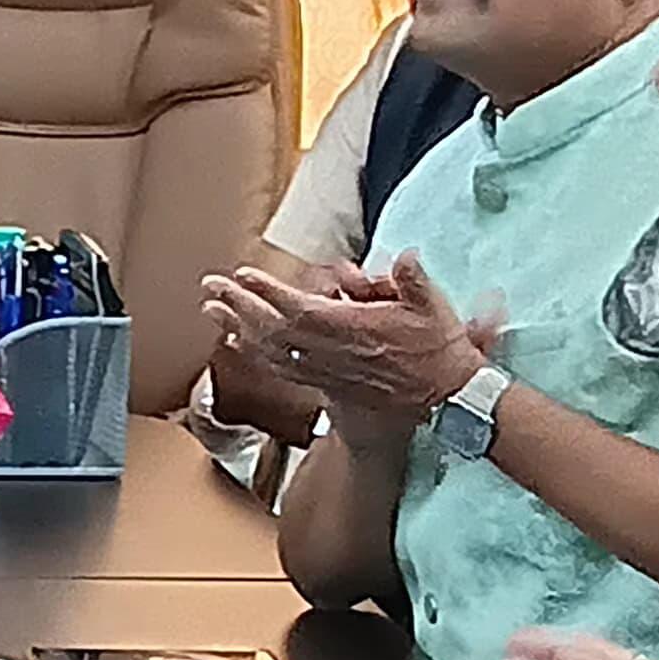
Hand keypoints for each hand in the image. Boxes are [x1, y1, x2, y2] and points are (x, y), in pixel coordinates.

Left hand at [206, 254, 493, 424]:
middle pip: (273, 329)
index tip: (242, 274)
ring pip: (272, 351)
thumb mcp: (435, 309)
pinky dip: (255, 354)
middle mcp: (332, 354)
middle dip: (239, 305)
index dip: (269, 292)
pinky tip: (237, 344)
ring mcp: (326, 372)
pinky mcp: (326, 385)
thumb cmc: (440, 353)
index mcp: (353, 331)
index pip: (300, 309)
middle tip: (211, 285)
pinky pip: (281, 369)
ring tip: (212, 310)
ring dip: (238, 328)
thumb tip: (404, 255)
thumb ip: (413, 279)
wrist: (447, 404)